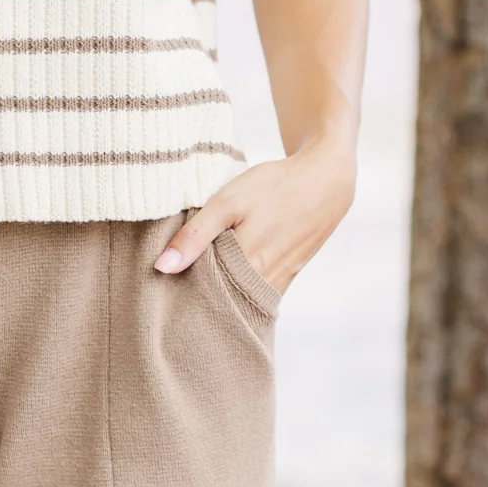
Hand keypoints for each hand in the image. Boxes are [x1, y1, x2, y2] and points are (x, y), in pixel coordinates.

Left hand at [152, 135, 356, 293]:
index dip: (180, 297)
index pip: (202, 297)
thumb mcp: (229, 202)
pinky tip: (224, 285)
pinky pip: (257, 295)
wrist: (327, 181)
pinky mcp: (287, 277)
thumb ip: (195, 235)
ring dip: (218, 300)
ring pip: (240, 303)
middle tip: (170, 300)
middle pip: (221, 305)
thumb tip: (162, 267)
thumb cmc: (275, 186)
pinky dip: (238, 293)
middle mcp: (263, 282)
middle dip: (197, 304)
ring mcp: (278, 283)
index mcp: (246, 266)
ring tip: (193, 294)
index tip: (160, 295)